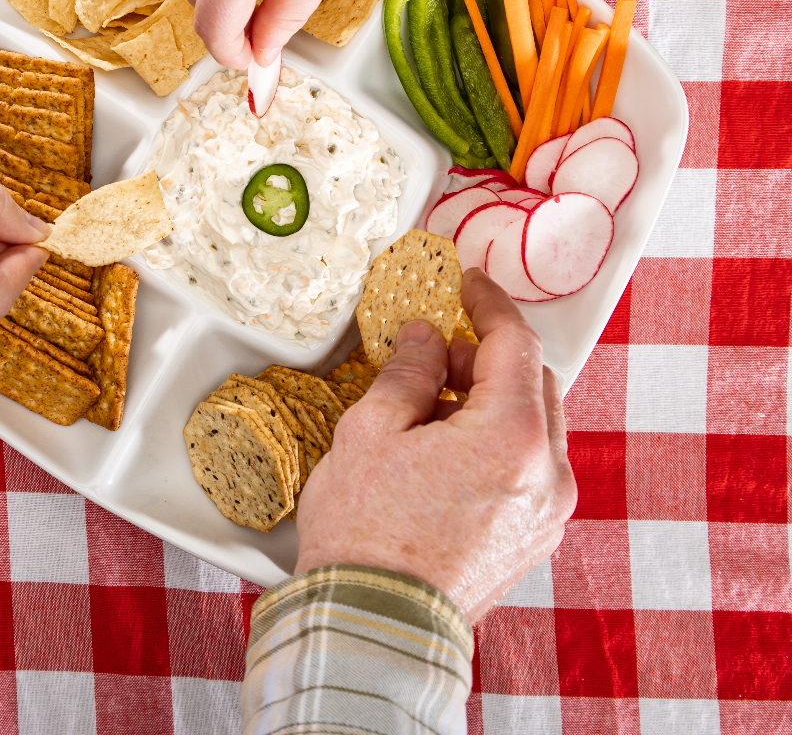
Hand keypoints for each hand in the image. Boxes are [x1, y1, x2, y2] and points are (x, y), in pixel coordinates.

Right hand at [295, 269, 576, 624]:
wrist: (373, 629)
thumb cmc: (365, 535)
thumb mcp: (371, 432)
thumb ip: (409, 373)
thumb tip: (425, 339)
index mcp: (511, 438)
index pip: (515, 344)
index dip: (489, 304)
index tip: (467, 283)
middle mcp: (547, 475)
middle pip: (534, 383)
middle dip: (488, 357)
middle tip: (437, 355)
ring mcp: (547, 513)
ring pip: (536, 426)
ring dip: (493, 400)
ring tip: (432, 409)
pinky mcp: (534, 540)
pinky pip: (531, 468)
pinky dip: (499, 441)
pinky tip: (448, 451)